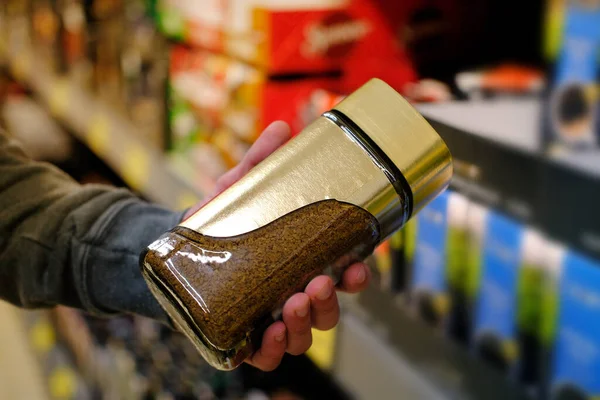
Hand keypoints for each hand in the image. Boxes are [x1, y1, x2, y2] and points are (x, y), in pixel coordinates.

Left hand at [186, 121, 371, 370]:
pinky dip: (274, 350)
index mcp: (302, 260)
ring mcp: (270, 316)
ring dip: (306, 325)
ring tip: (291, 306)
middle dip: (330, 302)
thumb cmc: (218, 221)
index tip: (358, 268)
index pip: (341, 272)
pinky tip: (270, 334)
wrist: (174, 248)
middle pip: (329, 308)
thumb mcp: (239, 189)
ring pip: (305, 334)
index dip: (357, 275)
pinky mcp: (243, 336)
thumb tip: (282, 127)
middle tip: (317, 285)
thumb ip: (260, 162)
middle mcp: (292, 291)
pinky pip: (267, 355)